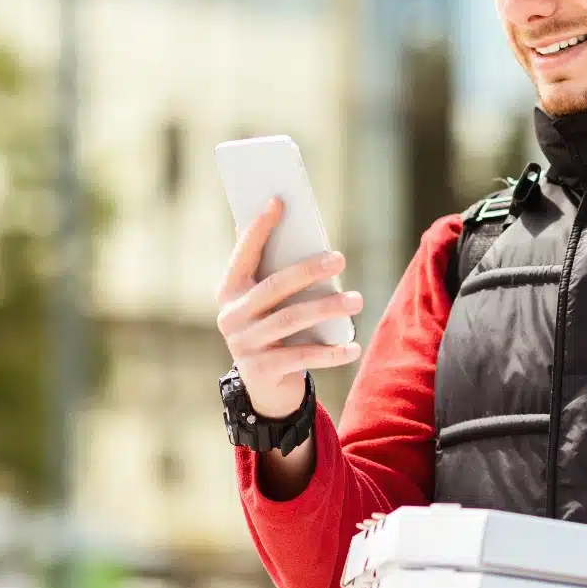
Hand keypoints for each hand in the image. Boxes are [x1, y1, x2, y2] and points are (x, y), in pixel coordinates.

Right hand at [216, 196, 363, 418]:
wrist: (264, 386)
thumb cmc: (271, 328)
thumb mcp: (264, 301)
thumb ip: (271, 268)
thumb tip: (283, 216)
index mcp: (229, 290)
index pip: (244, 253)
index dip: (260, 227)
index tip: (279, 201)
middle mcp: (231, 315)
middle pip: (275, 286)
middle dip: (309, 270)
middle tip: (339, 258)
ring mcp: (244, 344)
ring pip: (292, 319)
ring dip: (328, 308)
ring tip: (357, 300)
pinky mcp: (262, 369)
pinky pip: (302, 356)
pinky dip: (331, 352)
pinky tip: (353, 346)